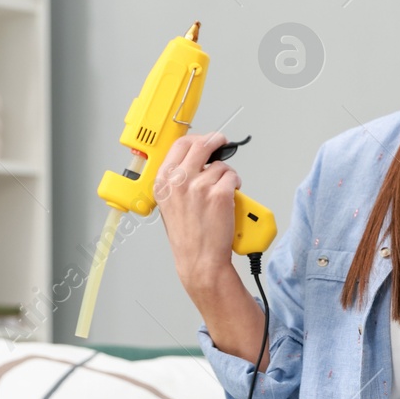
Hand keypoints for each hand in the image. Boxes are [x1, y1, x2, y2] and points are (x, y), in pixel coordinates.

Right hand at [155, 130, 241, 302]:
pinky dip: (236, 184)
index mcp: (163, 182)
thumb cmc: (187, 236)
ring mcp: (199, 187)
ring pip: (220, 165)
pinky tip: (230, 197)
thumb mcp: (169, 204)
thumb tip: (194, 160)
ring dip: (227, 174)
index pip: (179, 145)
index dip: (196, 139)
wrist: (199, 259)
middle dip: (215, 140)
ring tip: (224, 190)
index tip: (205, 140)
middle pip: (200, 145)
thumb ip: (177, 180)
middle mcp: (178, 181)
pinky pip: (233, 177)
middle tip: (222, 143)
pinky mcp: (219, 194)